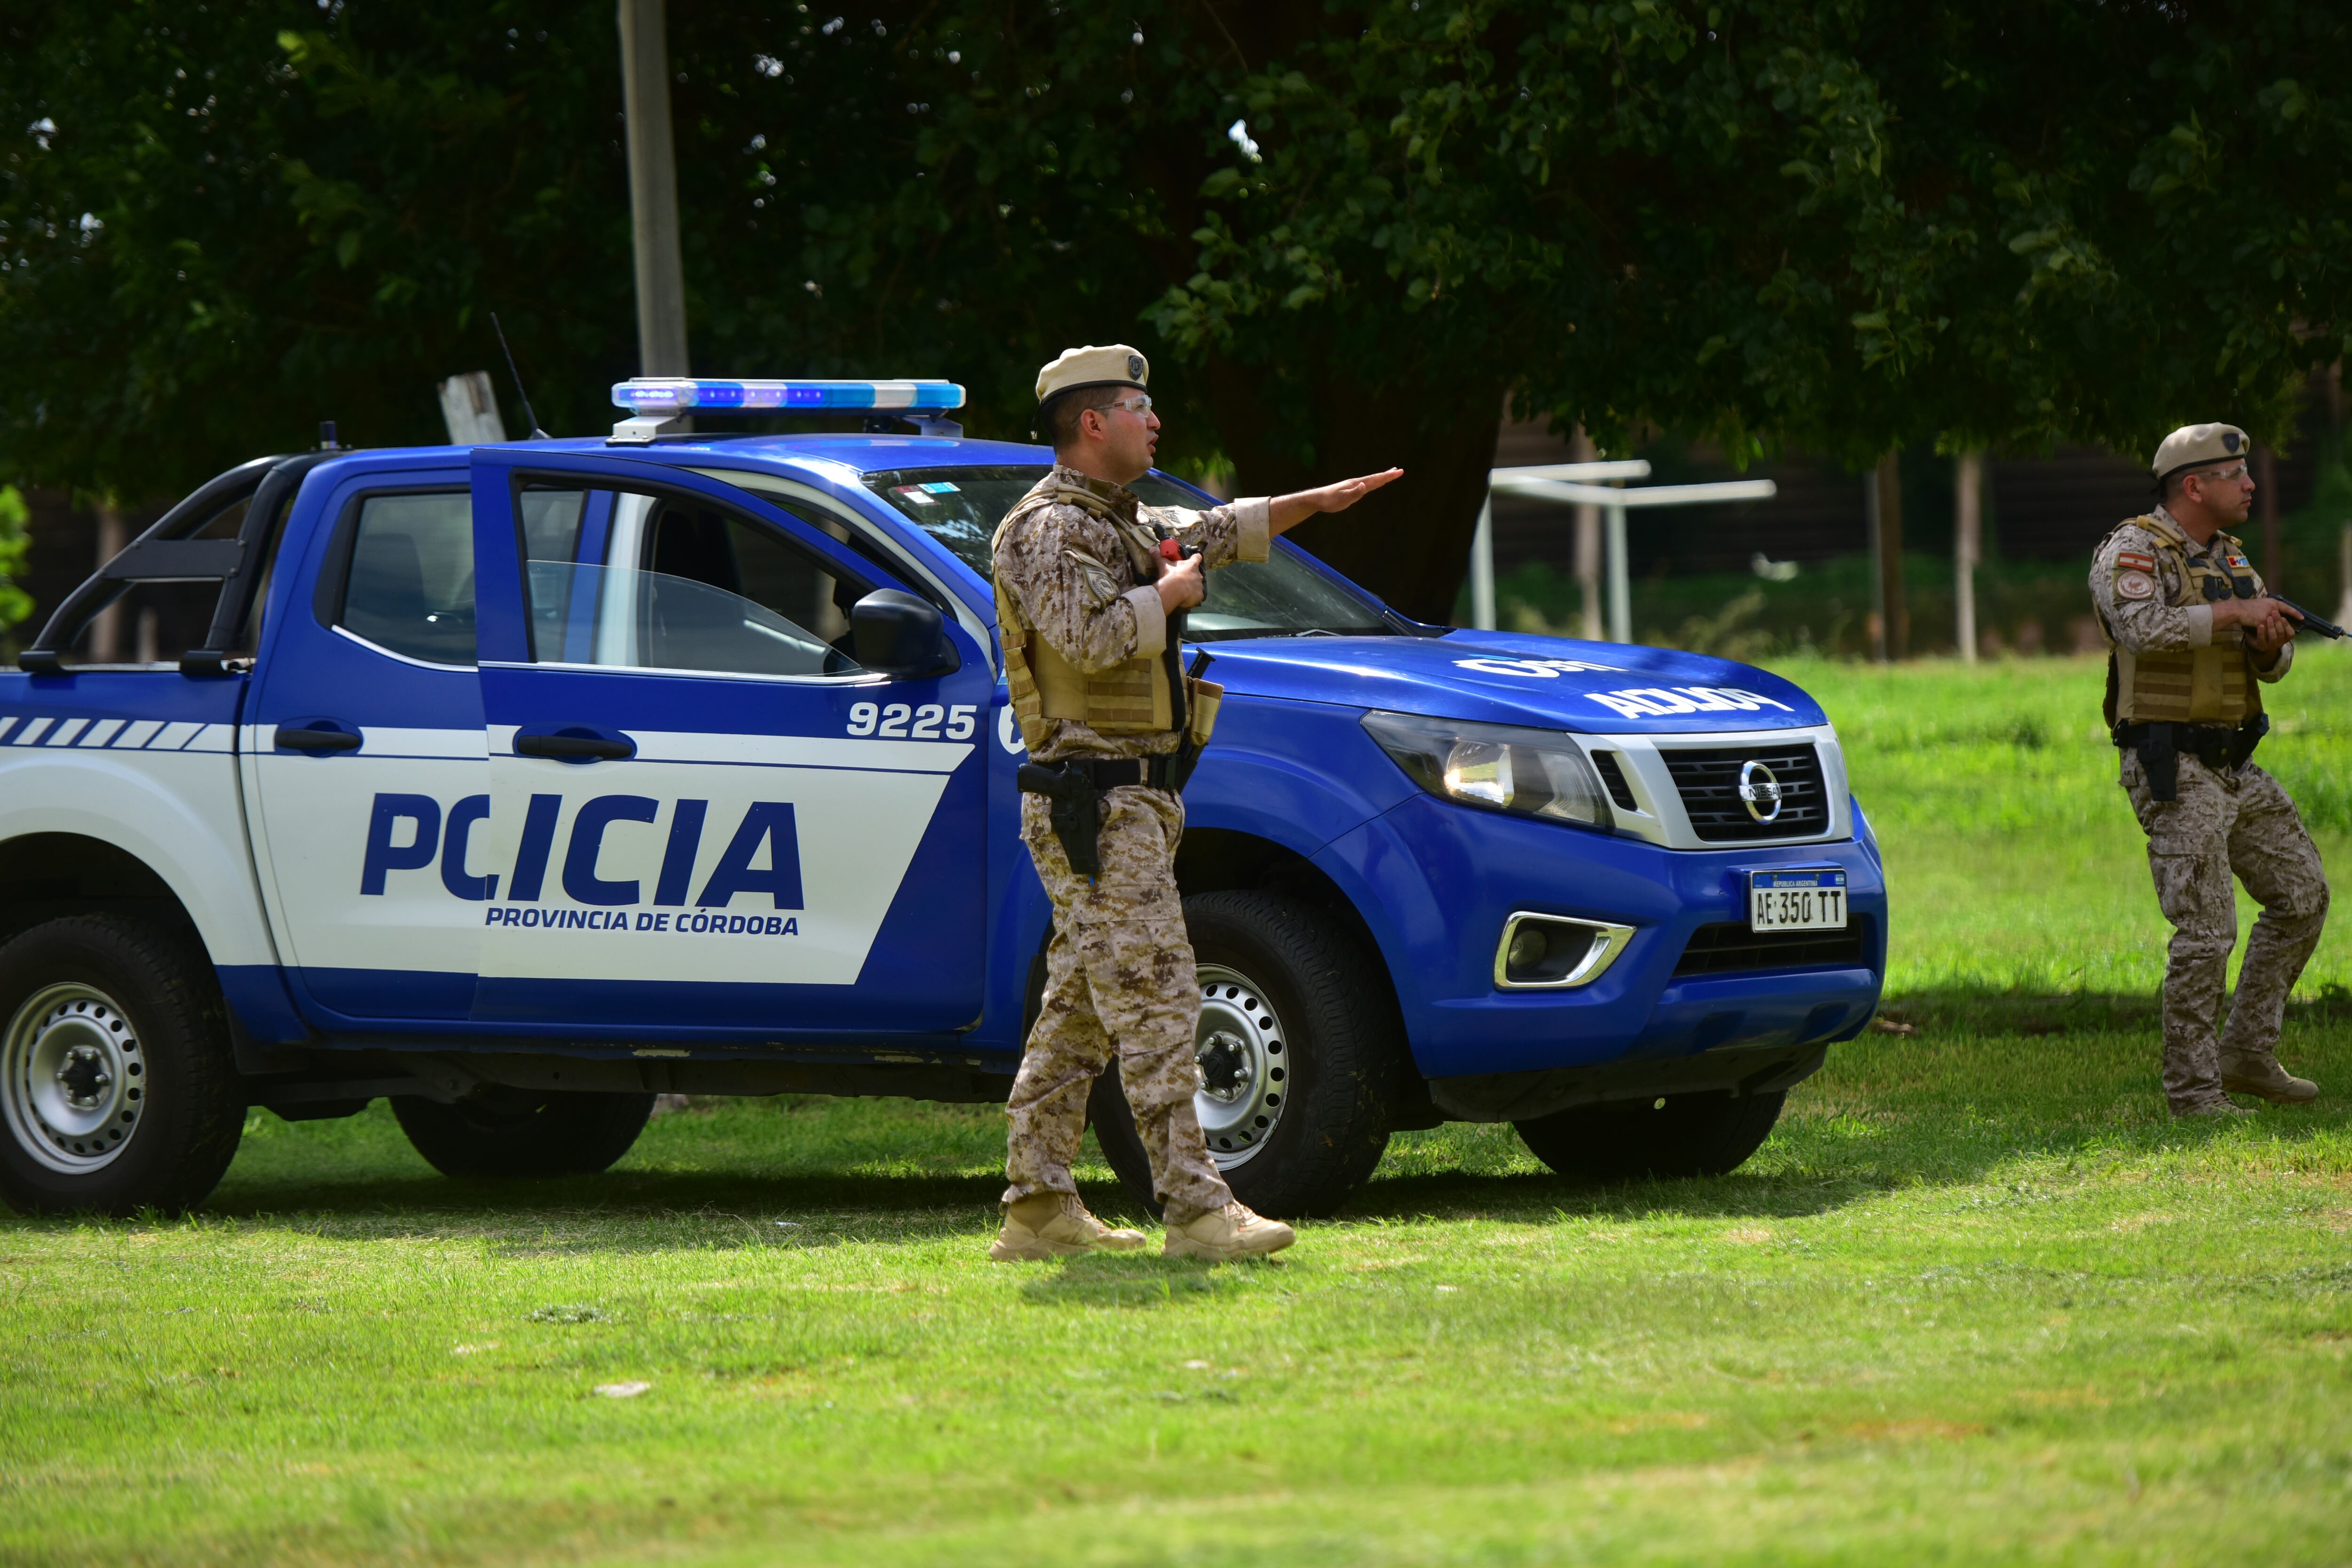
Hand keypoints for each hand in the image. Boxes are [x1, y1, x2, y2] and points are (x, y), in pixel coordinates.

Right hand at [1156, 552, 1204, 613]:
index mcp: (1192, 565)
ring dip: (1192, 587)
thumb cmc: (1170, 575)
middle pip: (1197, 573)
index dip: (1196, 558)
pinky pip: (1197, 596)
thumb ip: (1158, 557)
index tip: (1194, 558)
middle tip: (1182, 578)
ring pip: (1197, 585)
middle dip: (1191, 575)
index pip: (1197, 557)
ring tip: (1183, 590)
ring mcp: (1199, 586)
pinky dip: (1193, 597)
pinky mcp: (1199, 596)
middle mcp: (1198, 574)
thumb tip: (1151, 549)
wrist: (1173, 591)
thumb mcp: (1163, 565)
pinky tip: (1185, 598)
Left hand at [1269, 468, 1404, 533]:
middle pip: (1375, 478)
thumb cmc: (1330, 501)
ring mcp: (1354, 485)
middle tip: (1399, 471)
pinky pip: (1366, 485)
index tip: (1399, 472)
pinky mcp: (1351, 489)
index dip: (1388, 476)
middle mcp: (1357, 482)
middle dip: (1388, 475)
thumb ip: (1355, 493)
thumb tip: (1365, 485)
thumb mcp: (1343, 499)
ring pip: (1371, 480)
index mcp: (1357, 484)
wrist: (1318, 499)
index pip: (1376, 479)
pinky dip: (1373, 482)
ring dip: (1381, 477)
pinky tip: (1373, 483)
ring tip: (1390, 473)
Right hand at [2219, 595, 2293, 647]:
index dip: (2295, 612)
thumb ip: (2269, 608)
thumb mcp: (2260, 604)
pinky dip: (2265, 633)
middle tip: (2288, 629)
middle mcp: (2272, 607)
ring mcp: (2268, 614)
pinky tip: (2264, 635)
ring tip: (2273, 635)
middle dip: (2283, 625)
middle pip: (2282, 619)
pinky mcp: (2263, 621)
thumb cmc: (2246, 608)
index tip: (2302, 617)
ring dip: (2273, 631)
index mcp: (2272, 602)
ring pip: (2275, 626)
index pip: (2287, 607)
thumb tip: (2276, 614)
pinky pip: (2267, 629)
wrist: (2237, 610)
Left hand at [2248, 604, 2295, 654]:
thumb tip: (2300, 616)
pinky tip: (2260, 625)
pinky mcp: (2261, 646)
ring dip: (2271, 626)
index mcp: (2286, 638)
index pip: (2290, 633)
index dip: (2287, 625)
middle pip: (2281, 633)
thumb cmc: (2268, 627)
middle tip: (2274, 612)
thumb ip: (2284, 618)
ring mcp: (2270, 645)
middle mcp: (2280, 643)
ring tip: (2268, 618)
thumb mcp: (2277, 622)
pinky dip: (2261, 632)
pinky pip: (2261, 640)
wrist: (2254, 634)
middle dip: (2278, 622)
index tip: (2282, 617)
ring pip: (2273, 637)